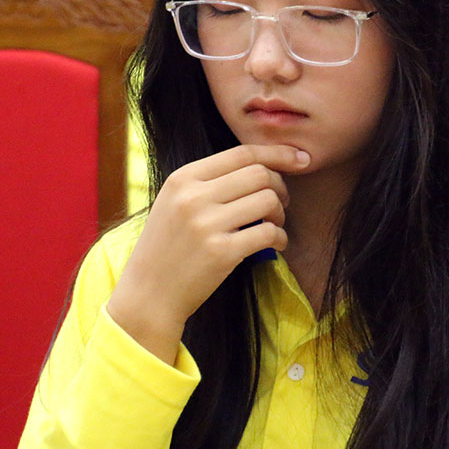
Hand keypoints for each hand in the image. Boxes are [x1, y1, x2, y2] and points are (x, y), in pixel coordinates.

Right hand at [105, 144, 309, 362]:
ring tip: (274, 225)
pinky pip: (269, 233)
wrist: (148, 295)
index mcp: (182, 178)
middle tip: (281, 203)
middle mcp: (193, 197)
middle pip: (259, 174)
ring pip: (268, 200)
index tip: (300, 159)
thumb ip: (208, 182)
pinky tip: (276, 244)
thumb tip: (262, 166)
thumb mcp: (174, 203)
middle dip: (280, 186)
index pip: (241, 153)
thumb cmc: (167, 248)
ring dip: (280, 213)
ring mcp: (206, 225)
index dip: (277, 153)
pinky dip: (280, 237)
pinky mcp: (221, 253)